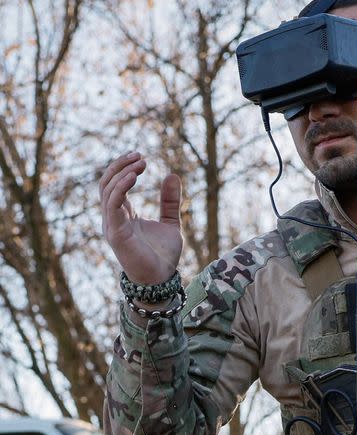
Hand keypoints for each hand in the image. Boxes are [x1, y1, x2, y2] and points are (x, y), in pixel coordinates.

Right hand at [99, 152, 182, 284]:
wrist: (161, 280)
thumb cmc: (162, 255)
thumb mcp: (170, 222)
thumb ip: (169, 201)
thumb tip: (171, 175)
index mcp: (124, 215)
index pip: (114, 184)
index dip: (124, 168)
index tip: (141, 157)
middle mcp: (114, 218)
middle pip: (106, 183)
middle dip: (120, 166)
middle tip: (139, 155)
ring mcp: (113, 226)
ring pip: (107, 191)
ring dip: (122, 173)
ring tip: (141, 163)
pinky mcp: (117, 233)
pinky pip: (112, 206)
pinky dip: (121, 188)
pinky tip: (134, 177)